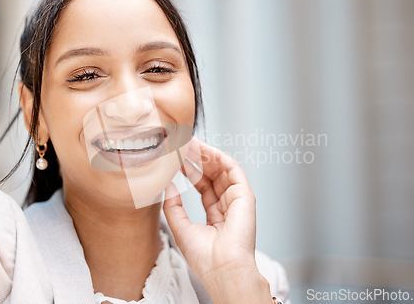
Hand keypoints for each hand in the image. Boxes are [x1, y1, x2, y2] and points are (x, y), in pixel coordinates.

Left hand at [163, 138, 271, 302]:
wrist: (222, 268)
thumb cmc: (205, 257)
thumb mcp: (180, 227)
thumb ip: (173, 206)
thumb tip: (169, 185)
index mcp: (216, 216)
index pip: (203, 187)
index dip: (190, 171)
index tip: (177, 160)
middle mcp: (228, 206)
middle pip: (213, 175)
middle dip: (197, 159)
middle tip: (181, 147)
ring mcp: (237, 200)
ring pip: (222, 169)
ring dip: (205, 155)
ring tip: (187, 145)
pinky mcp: (244, 195)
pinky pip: (232, 169)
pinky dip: (217, 157)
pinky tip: (202, 150)